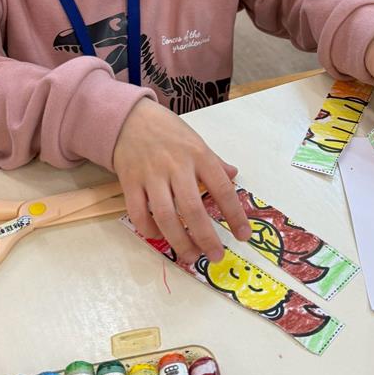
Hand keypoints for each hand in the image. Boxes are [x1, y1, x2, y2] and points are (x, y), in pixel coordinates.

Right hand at [113, 99, 250, 263]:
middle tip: (215, 256)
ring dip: (180, 242)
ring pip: (166, 216)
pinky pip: (139, 214)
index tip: (243, 236)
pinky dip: (150, 230)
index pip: (222, 189)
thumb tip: (234, 175)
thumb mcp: (196, 140)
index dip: (235, 215)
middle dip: (206, 237)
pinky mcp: (130, 183)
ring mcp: (151, 176)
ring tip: (192, 256)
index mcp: (198, 155)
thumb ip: (214, 162)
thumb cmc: (167, 131)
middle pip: (192, 209)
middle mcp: (176, 167)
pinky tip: (160, 236)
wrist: (129, 118)